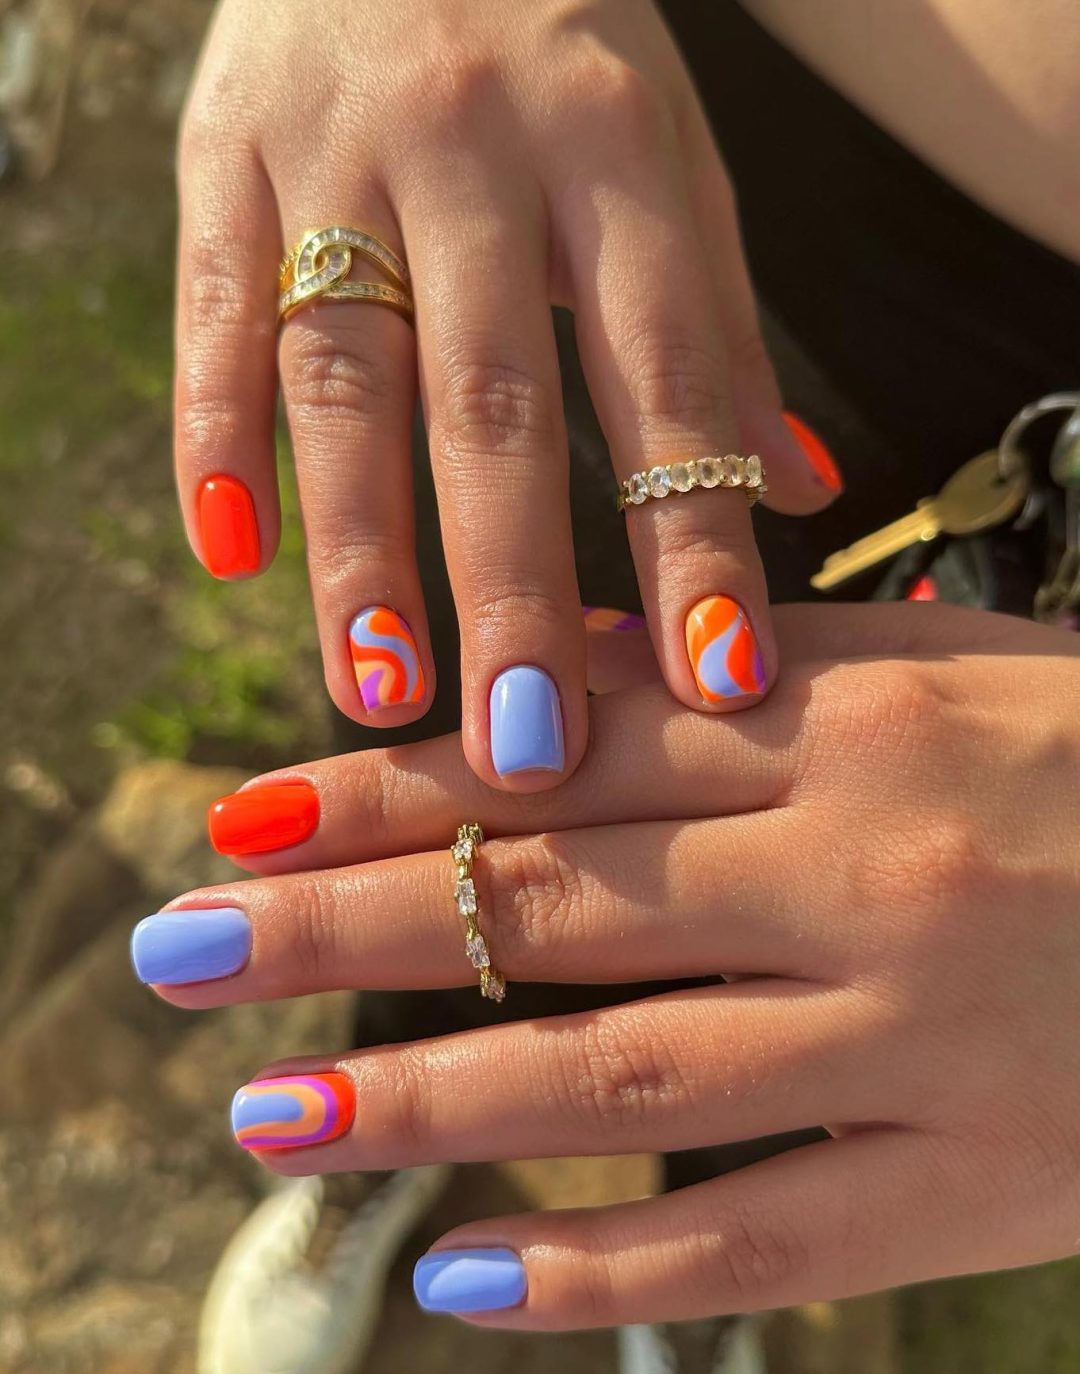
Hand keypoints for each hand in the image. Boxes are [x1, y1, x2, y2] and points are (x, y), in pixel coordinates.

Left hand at [131, 602, 1079, 1326]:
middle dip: (343, 927)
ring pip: (623, 1075)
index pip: (561, 757)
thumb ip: (748, 678)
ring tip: (273, 1113)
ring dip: (429, 1101)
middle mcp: (858, 872)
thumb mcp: (931, 667)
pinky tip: (464, 1281)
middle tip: (182, 949)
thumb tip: (565, 680)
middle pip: (550, 905)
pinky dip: (605, 1273)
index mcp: (840, 727)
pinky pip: (765, 1237)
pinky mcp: (980, 1179)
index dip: (387, 790)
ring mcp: (916, 1036)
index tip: (245, 816)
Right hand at [173, 0, 836, 791]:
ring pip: (338, 371)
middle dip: (513, 583)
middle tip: (530, 746)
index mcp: (613, 149)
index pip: (665, 371)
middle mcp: (472, 148)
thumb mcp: (671, 159)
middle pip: (491, 398)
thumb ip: (722, 331)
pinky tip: (229, 552)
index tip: (720, 683)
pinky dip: (213, 434)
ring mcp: (331, 151)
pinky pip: (212, 310)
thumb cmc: (566, 50)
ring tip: (379, 691)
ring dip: (357, 544)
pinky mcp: (219, 155)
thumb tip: (804, 497)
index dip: (694, 532)